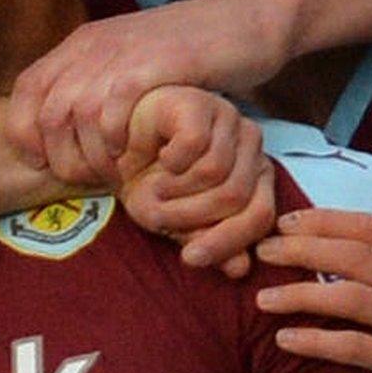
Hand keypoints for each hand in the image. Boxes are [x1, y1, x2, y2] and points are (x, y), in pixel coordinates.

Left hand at [7, 0, 289, 186]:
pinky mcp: (155, 61)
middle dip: (61, 157)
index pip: (25, 91)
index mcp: (82, 45)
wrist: (246, 21)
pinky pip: (116, 105)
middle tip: (88, 181)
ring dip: (91, 154)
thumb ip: (99, 90)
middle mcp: (94, 44)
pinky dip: (119, 139)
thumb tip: (65, 132)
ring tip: (114, 175)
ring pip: (76, 112)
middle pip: (47, 110)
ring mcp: (124, 50)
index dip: (24, 133)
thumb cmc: (190, 57)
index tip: (45, 164)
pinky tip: (136, 154)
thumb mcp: (131, 67)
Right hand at [114, 87, 273, 278]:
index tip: (190, 259)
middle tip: (158, 217)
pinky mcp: (201, 103)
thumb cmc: (148, 182)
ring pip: (215, 173)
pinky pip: (195, 145)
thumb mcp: (175, 222)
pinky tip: (158, 157)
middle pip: (237, 197)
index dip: (226, 242)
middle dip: (190, 217)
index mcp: (256, 174)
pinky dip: (170, 162)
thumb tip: (240, 269)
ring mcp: (229, 118)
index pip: (260, 215)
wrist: (111, 146)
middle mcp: (251, 144)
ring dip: (174, 190)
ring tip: (155, 186)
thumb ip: (209, 240)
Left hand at [254, 198, 371, 372]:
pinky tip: (285, 339)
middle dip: (302, 249)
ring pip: (350, 297)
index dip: (326, 221)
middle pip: (356, 255)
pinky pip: (355, 346)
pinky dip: (316, 340)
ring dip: (300, 293)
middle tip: (263, 251)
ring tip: (263, 297)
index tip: (287, 223)